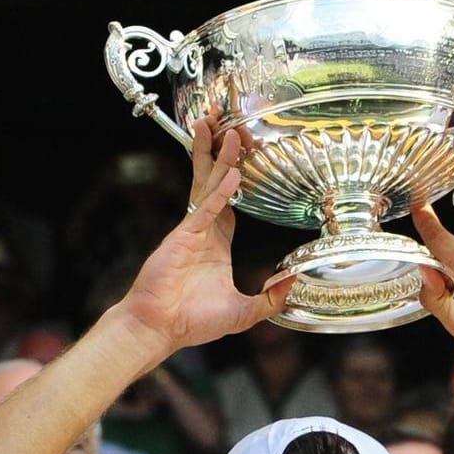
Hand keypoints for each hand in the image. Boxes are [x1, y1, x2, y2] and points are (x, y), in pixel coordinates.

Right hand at [115, 117, 289, 353]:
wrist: (159, 328)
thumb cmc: (191, 321)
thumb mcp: (244, 312)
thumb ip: (271, 299)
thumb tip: (294, 283)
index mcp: (217, 243)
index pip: (231, 200)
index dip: (241, 176)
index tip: (247, 155)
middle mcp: (204, 230)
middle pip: (217, 180)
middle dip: (226, 152)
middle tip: (234, 125)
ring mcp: (192, 230)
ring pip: (207, 184)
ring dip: (217, 155)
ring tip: (222, 127)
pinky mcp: (184, 237)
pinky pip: (206, 207)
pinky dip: (219, 190)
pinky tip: (232, 173)